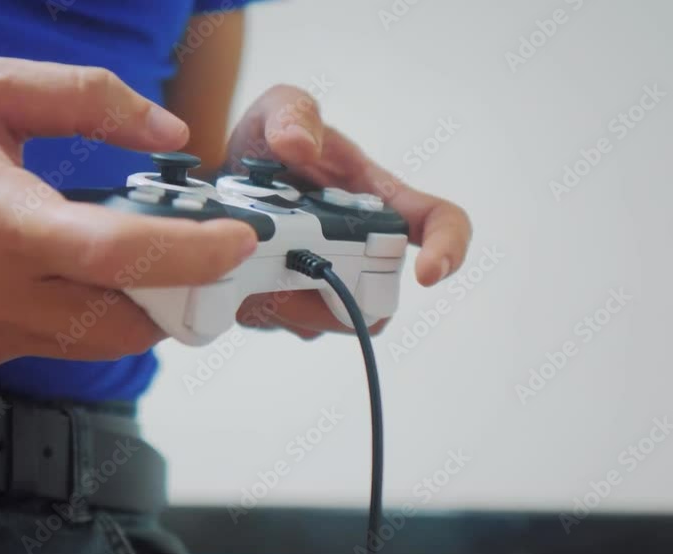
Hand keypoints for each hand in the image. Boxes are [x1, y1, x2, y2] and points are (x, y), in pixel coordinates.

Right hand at [0, 57, 256, 370]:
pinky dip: (90, 320)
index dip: (194, 254)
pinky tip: (86, 280)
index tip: (236, 243)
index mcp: (0, 221)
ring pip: (98, 346)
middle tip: (206, 264)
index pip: (121, 255)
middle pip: (126, 325)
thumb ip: (89, 100)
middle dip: (182, 300)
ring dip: (141, 313)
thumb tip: (167, 133)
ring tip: (153, 267)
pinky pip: (58, 347)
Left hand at [228, 86, 471, 338]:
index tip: (428, 273)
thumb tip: (299, 145)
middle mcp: (366, 249)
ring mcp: (333, 286)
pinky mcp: (296, 309)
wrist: (223, 177)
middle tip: (279, 255)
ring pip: (328, 321)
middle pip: (379, 299)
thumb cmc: (268, 141)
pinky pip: (287, 326)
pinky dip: (262, 304)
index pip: (440, 221)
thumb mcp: (278, 108)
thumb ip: (293, 112)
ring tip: (250, 253)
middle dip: (331, 290)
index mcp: (380, 200)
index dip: (449, 248)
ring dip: (286, 296)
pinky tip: (241, 269)